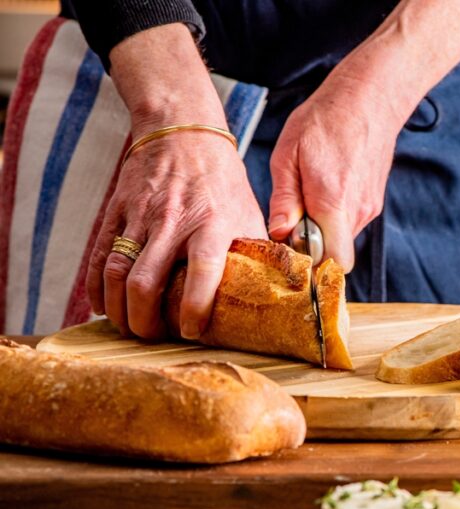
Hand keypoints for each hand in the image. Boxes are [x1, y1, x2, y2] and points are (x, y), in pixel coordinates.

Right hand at [86, 134, 265, 338]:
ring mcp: (140, 216)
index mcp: (212, 224)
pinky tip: (101, 304)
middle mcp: (173, 222)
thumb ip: (257, 251)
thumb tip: (276, 290)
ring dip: (117, 307)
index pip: (202, 272)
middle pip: (146, 281)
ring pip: (117, 272)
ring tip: (128, 327)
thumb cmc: (222, 180)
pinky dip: (95, 285)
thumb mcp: (248, 212)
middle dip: (144, 319)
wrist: (182, 132)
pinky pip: (99, 253)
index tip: (192, 331)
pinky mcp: (116, 210)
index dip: (195, 307)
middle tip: (151, 337)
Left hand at [266, 68, 404, 270]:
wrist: (369, 99)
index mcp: (333, 202)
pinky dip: (333, 217)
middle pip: (334, 254)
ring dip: (322, 230)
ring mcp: (369, 208)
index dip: (312, 267)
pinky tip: (322, 190)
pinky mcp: (372, 202)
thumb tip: (278, 233)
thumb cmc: (326, 120)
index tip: (291, 252)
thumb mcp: (289, 154)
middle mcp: (357, 211)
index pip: (333, 262)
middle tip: (292, 221)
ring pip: (341, 239)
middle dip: (311, 247)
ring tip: (307, 198)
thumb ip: (284, 199)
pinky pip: (349, 223)